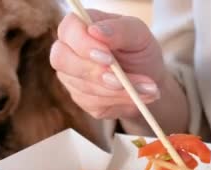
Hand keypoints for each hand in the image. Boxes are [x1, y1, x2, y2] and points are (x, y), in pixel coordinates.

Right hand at [50, 9, 165, 119]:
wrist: (148, 78)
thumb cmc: (139, 49)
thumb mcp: (138, 34)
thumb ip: (119, 29)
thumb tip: (95, 30)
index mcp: (80, 26)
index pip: (69, 29)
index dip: (84, 44)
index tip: (109, 58)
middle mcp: (69, 50)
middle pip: (62, 60)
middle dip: (96, 73)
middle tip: (122, 81)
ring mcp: (71, 76)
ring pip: (83, 86)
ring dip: (117, 90)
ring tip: (147, 88)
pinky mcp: (81, 98)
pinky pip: (94, 102)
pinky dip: (120, 100)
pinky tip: (138, 97)